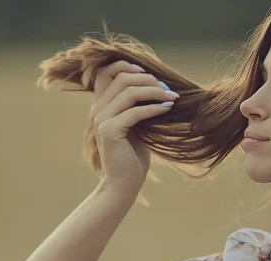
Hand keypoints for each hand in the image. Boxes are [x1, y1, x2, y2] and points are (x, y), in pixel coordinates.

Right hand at [89, 61, 179, 192]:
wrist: (123, 184)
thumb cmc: (132, 157)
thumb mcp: (136, 126)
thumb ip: (138, 107)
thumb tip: (159, 88)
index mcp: (100, 106)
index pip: (105, 72)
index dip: (126, 66)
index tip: (149, 73)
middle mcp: (97, 110)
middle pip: (121, 77)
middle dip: (148, 79)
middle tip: (168, 89)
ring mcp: (101, 120)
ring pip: (129, 91)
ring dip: (155, 91)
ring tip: (173, 98)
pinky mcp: (109, 131)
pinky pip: (135, 112)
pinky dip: (154, 108)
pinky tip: (167, 110)